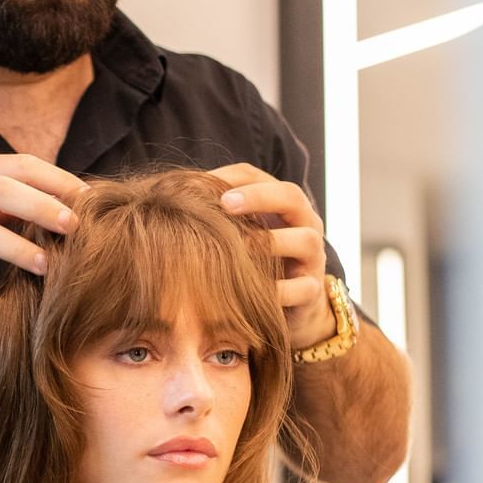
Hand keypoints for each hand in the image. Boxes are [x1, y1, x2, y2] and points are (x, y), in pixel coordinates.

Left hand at [211, 163, 333, 350]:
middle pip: (291, 197)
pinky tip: (254, 292)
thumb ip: (216, 217)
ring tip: (239, 248)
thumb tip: (170, 197)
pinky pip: (302, 288)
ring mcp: (312, 258)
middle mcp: (305, 225)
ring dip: (271, 242)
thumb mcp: (239, 235)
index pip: (259, 177)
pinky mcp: (312, 292)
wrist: (293, 305)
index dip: (230, 178)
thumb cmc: (255, 263)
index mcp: (282, 205)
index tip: (200, 184)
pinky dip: (279, 290)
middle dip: (258, 197)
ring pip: (305, 240)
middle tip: (224, 204)